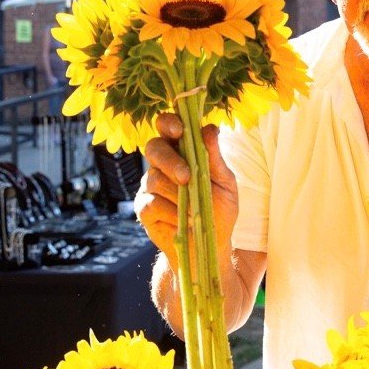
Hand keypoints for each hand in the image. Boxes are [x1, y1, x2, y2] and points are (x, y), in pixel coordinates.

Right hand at [135, 113, 238, 269]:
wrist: (209, 244)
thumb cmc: (219, 209)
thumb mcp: (225, 183)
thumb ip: (215, 157)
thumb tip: (210, 128)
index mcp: (182, 151)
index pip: (168, 128)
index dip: (169, 124)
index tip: (179, 129)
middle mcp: (162, 165)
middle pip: (154, 148)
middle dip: (170, 160)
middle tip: (186, 177)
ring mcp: (150, 186)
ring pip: (154, 178)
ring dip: (177, 193)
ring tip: (195, 208)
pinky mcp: (144, 209)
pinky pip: (151, 203)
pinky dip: (171, 212)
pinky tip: (183, 221)